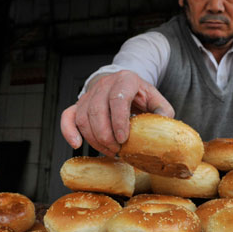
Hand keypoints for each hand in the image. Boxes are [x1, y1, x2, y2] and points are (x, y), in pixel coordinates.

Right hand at [60, 71, 174, 156]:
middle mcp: (104, 85)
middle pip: (97, 111)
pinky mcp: (79, 104)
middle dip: (107, 136)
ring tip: (109, 151)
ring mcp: (89, 94)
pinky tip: (76, 144)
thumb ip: (162, 111)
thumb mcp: (156, 99)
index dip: (119, 120)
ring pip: (83, 118)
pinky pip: (67, 117)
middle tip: (118, 151)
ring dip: (95, 139)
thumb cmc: (140, 96)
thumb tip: (165, 127)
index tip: (123, 139)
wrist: (123, 85)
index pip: (118, 98)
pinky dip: (68, 131)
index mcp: (126, 80)